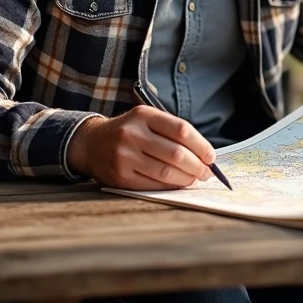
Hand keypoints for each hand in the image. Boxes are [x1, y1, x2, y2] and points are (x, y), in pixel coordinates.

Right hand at [67, 105, 215, 189]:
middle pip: (176, 153)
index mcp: (143, 116)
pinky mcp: (120, 178)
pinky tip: (177, 185)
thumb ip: (173, 132)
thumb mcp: (147, 120)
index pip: (182, 130)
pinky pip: (152, 185)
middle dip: (197, 166)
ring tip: (194, 179)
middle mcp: (132, 134)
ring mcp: (124, 157)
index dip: (201, 145)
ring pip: (166, 172)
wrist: (91, 143)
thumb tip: (205, 155)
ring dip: (186, 178)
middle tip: (207, 172)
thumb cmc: (129, 132)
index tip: (211, 156)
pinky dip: (170, 187)